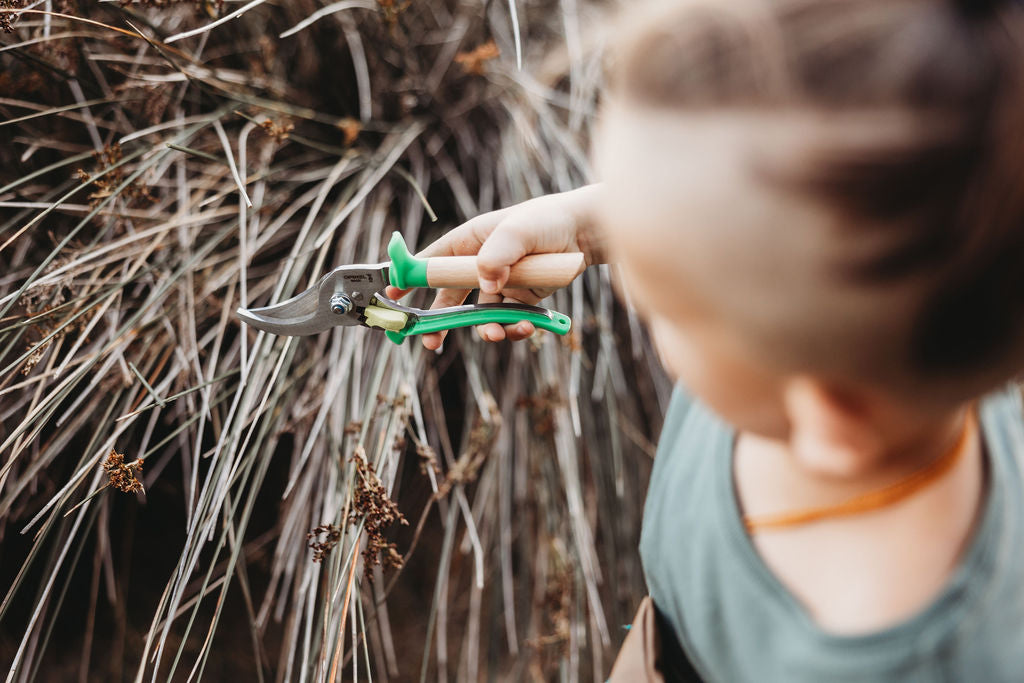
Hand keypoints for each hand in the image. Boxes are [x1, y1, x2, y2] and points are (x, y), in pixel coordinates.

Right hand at [385, 184, 603, 349]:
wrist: (585, 234)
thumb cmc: (548, 221)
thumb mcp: (520, 230)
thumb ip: (498, 255)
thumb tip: (485, 283)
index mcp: (470, 241)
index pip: (432, 260)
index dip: (410, 275)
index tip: (391, 292)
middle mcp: (480, 264)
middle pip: (449, 296)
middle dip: (439, 321)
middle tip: (430, 342)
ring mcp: (500, 283)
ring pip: (480, 315)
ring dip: (484, 329)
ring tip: (496, 335)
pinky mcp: (520, 298)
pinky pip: (508, 320)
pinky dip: (513, 329)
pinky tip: (526, 327)